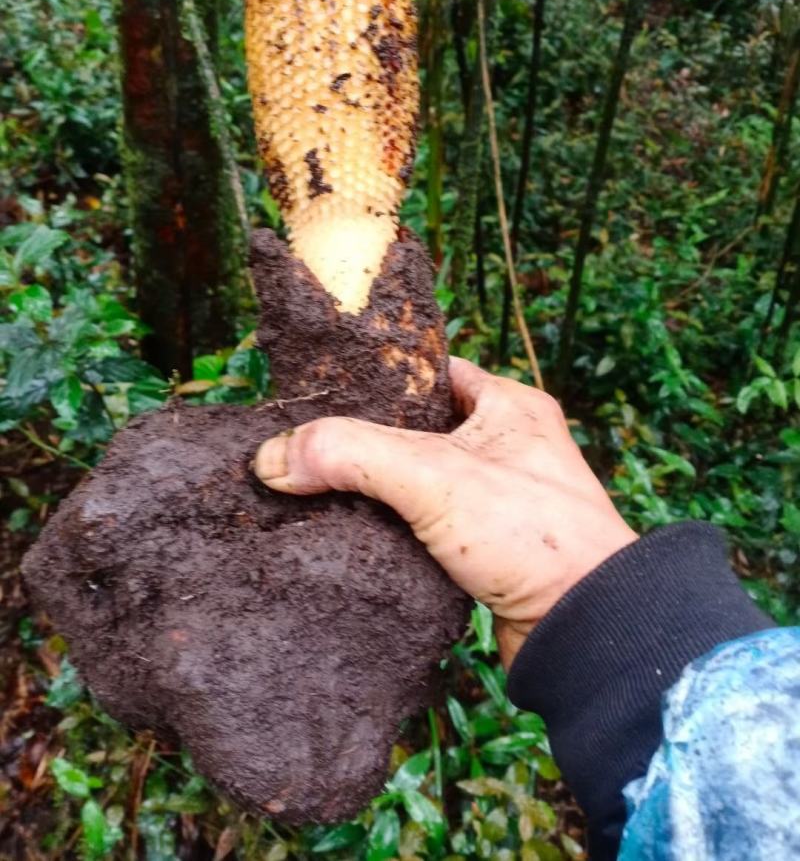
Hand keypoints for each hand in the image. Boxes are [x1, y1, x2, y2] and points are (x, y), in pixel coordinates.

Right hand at [253, 357, 636, 667]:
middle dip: (367, 443)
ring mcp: (501, 499)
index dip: (377, 381)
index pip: (428, 374)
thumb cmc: (529, 534)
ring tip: (318, 494)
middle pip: (418, 430)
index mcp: (508, 405)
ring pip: (420, 482)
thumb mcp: (431, 476)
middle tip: (310, 451)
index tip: (322, 395)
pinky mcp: (489, 548)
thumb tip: (272, 457)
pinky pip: (428, 527)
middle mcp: (509, 445)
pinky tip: (353, 539)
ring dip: (378, 492)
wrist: (585, 631)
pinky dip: (395, 532)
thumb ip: (349, 455)